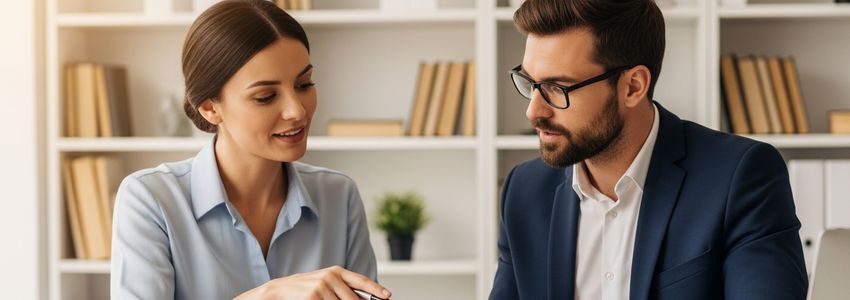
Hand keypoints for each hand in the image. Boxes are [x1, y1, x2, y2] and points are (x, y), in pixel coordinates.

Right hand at [234, 266, 390, 299]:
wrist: (278, 290)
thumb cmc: (304, 289)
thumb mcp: (325, 283)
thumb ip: (343, 289)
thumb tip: (362, 299)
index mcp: (336, 271)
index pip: (361, 281)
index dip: (376, 289)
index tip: (387, 296)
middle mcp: (331, 277)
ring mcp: (322, 287)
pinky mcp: (313, 297)